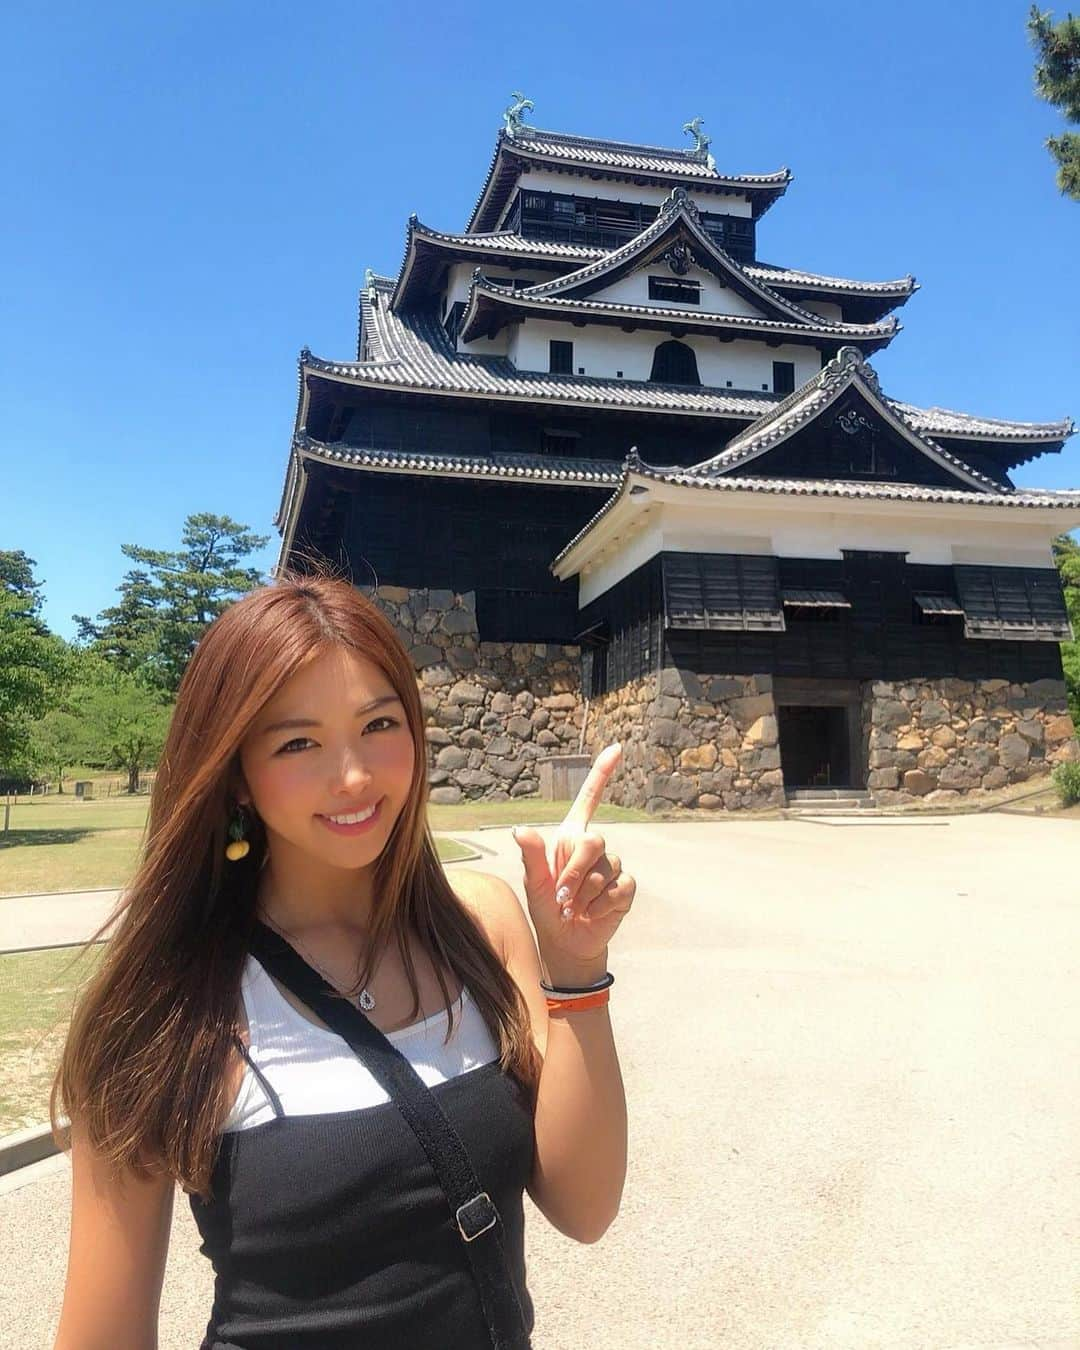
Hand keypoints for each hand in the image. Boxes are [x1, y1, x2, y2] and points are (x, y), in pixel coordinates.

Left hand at [512, 743, 635, 980]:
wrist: (566, 941)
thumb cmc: (546, 908)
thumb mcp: (533, 884)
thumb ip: (531, 857)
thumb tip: (520, 830)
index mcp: (570, 837)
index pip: (589, 799)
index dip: (602, 773)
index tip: (617, 748)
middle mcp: (593, 847)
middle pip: (594, 841)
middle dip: (574, 871)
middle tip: (562, 896)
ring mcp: (611, 867)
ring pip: (605, 869)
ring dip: (584, 894)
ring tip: (574, 908)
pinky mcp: (625, 888)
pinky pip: (619, 888)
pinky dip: (601, 905)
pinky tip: (593, 914)